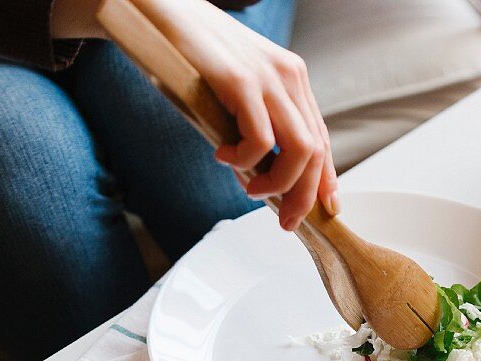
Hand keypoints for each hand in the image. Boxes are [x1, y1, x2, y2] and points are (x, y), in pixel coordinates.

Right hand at [125, 0, 339, 229]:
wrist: (154, 10)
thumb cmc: (188, 53)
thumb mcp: (234, 90)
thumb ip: (254, 123)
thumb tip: (261, 174)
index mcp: (292, 77)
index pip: (322, 137)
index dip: (326, 178)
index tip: (325, 209)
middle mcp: (289, 76)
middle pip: (316, 150)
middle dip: (304, 195)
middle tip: (286, 221)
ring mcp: (268, 77)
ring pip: (299, 149)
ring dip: (278, 183)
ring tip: (250, 189)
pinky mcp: (241, 80)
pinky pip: (260, 139)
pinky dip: (244, 160)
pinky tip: (223, 155)